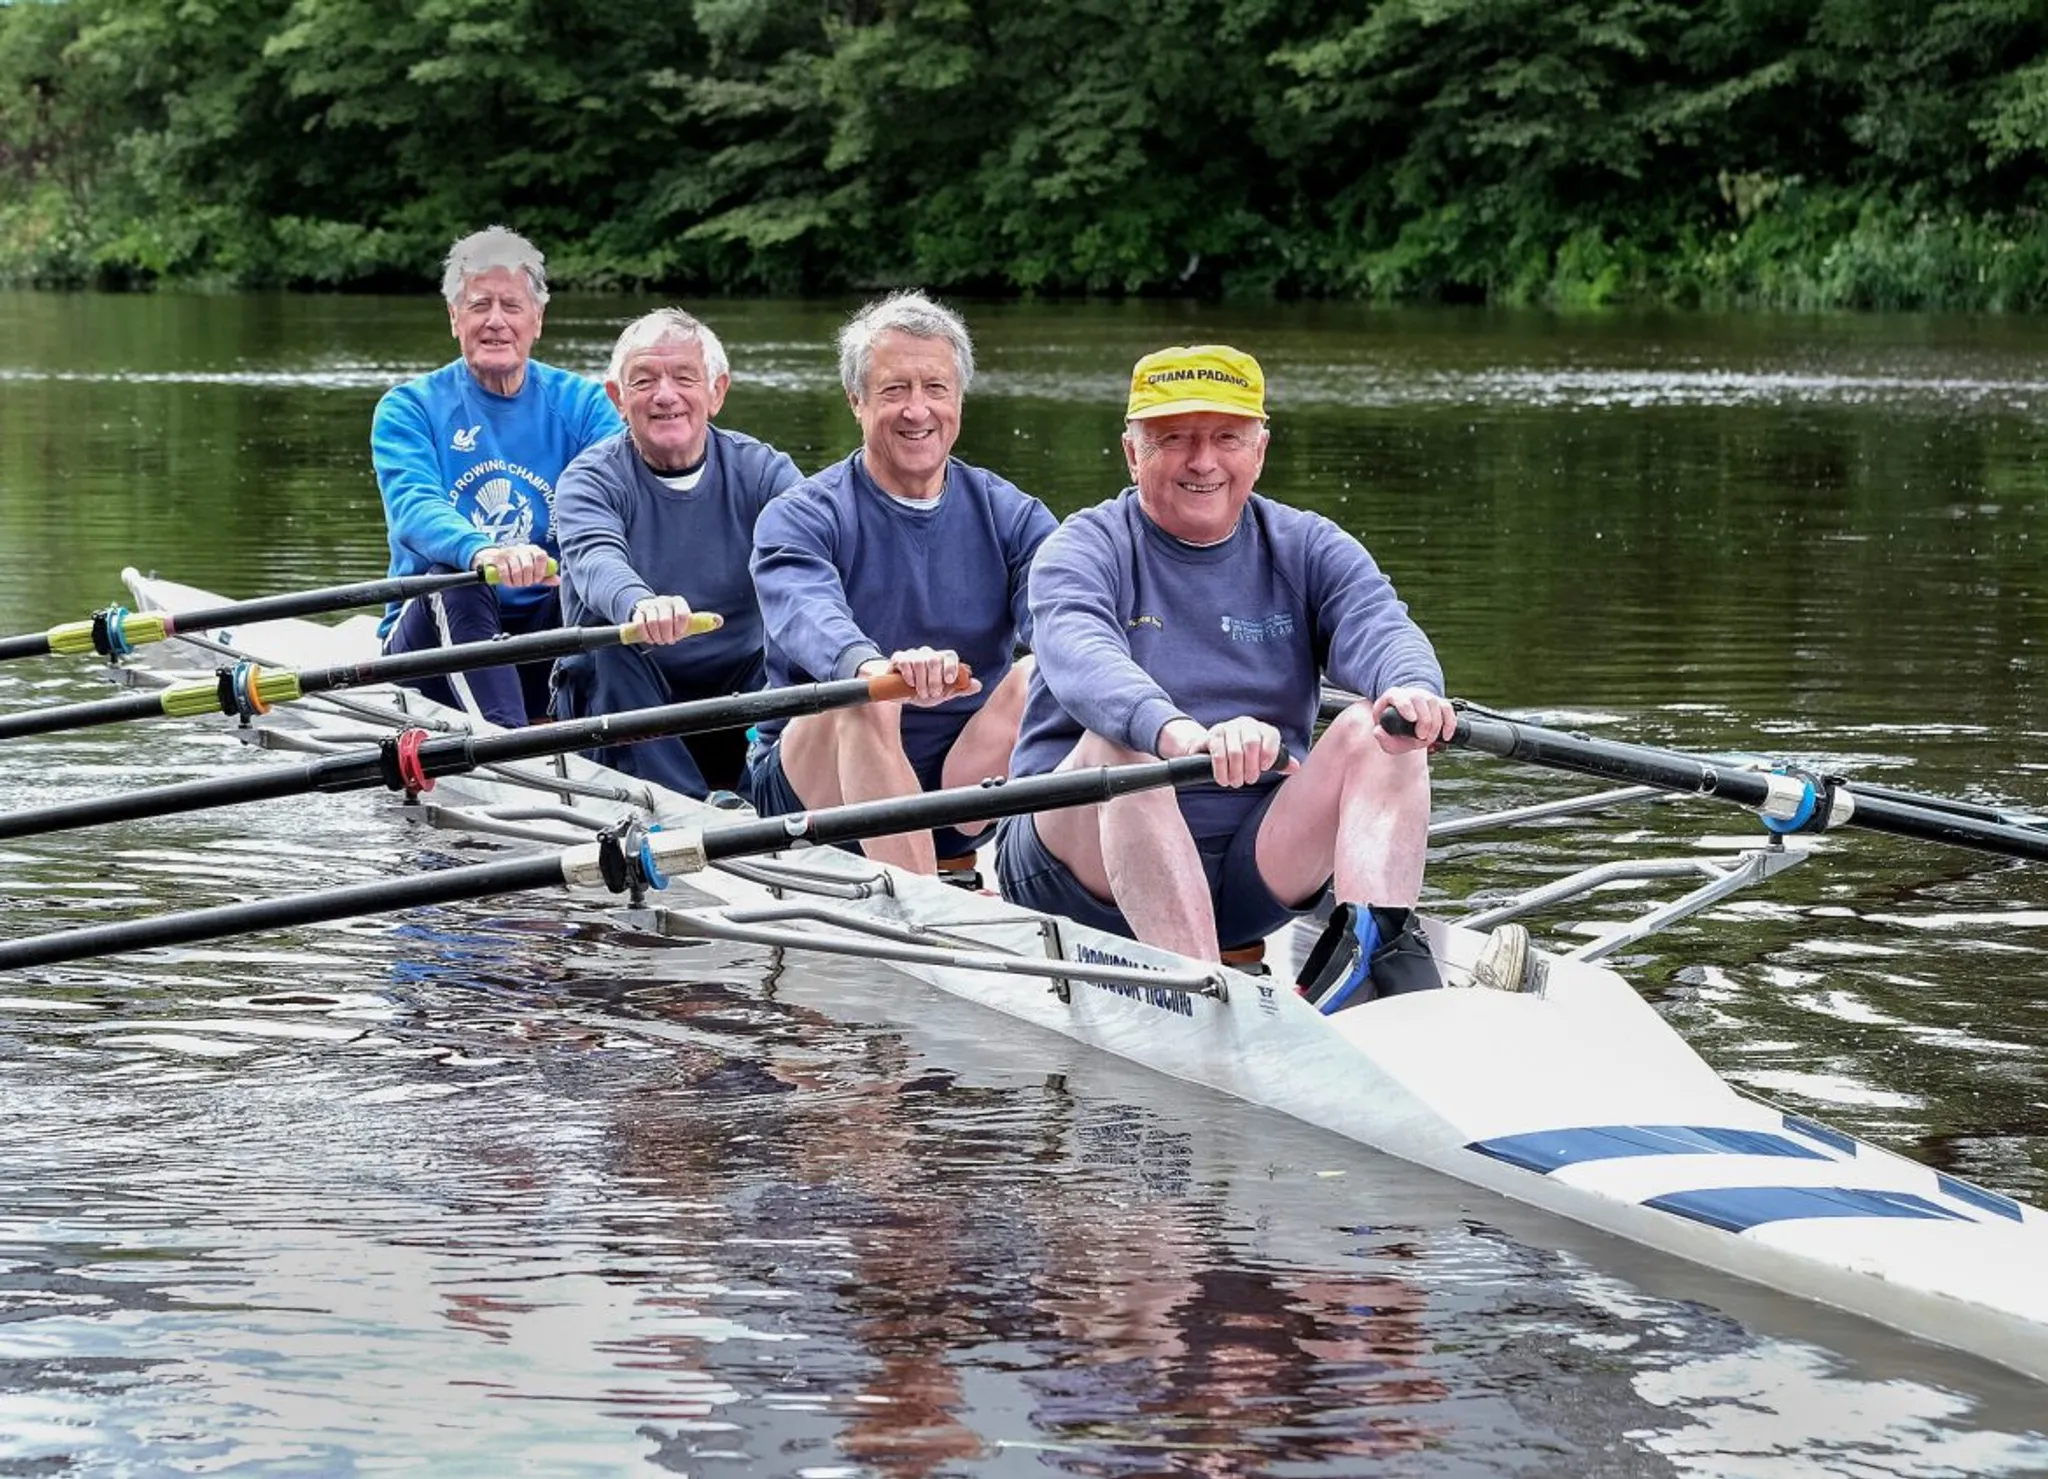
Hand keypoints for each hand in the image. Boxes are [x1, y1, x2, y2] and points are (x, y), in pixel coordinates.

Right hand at [472, 543, 555, 587]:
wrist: (497, 559)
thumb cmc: (520, 566)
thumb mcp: (534, 571)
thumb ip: (546, 576)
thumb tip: (558, 580)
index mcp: (534, 549)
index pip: (541, 556)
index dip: (540, 571)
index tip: (537, 580)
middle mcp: (522, 548)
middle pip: (528, 566)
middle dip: (528, 580)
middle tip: (526, 584)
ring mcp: (509, 551)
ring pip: (517, 571)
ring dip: (518, 582)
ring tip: (518, 584)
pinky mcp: (498, 558)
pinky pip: (505, 572)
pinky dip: (508, 581)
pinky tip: (509, 584)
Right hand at [629, 594, 696, 645]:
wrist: (653, 612)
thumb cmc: (674, 621)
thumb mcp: (687, 622)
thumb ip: (702, 622)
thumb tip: (720, 621)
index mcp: (678, 602)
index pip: (682, 615)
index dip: (680, 629)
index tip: (679, 635)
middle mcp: (664, 601)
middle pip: (665, 620)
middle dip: (667, 635)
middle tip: (668, 641)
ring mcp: (650, 605)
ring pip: (652, 622)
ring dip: (657, 637)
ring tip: (660, 641)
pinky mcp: (639, 611)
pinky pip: (640, 624)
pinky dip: (645, 635)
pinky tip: (650, 640)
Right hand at [866, 647, 976, 705]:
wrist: (903, 694)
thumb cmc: (928, 691)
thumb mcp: (946, 693)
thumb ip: (962, 689)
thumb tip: (978, 685)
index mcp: (942, 659)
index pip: (950, 656)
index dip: (951, 667)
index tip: (949, 681)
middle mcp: (928, 653)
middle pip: (934, 660)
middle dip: (934, 680)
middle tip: (934, 694)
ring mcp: (913, 654)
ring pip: (919, 662)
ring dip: (921, 681)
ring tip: (922, 694)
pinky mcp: (898, 658)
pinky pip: (903, 661)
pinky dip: (908, 673)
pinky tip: (910, 683)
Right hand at [1158, 715, 1292, 787]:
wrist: (1217, 746)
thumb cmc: (1246, 755)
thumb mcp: (1263, 758)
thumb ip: (1280, 762)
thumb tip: (1295, 767)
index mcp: (1262, 729)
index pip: (1271, 736)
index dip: (1270, 754)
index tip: (1265, 768)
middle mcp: (1246, 724)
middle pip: (1252, 743)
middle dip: (1251, 767)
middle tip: (1249, 781)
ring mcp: (1228, 727)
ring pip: (1234, 751)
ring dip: (1236, 772)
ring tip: (1236, 783)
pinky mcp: (1212, 735)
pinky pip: (1218, 753)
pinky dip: (1221, 770)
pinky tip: (1223, 780)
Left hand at [1372, 686, 1456, 753]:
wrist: (1405, 722)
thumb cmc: (1394, 728)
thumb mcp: (1384, 734)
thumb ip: (1380, 737)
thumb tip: (1378, 732)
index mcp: (1393, 696)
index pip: (1399, 697)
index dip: (1406, 707)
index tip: (1412, 719)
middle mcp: (1410, 694)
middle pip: (1420, 700)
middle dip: (1424, 721)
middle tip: (1421, 738)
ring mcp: (1425, 696)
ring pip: (1435, 703)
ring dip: (1436, 724)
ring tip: (1429, 739)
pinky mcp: (1438, 703)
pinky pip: (1448, 709)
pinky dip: (1450, 723)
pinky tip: (1446, 736)